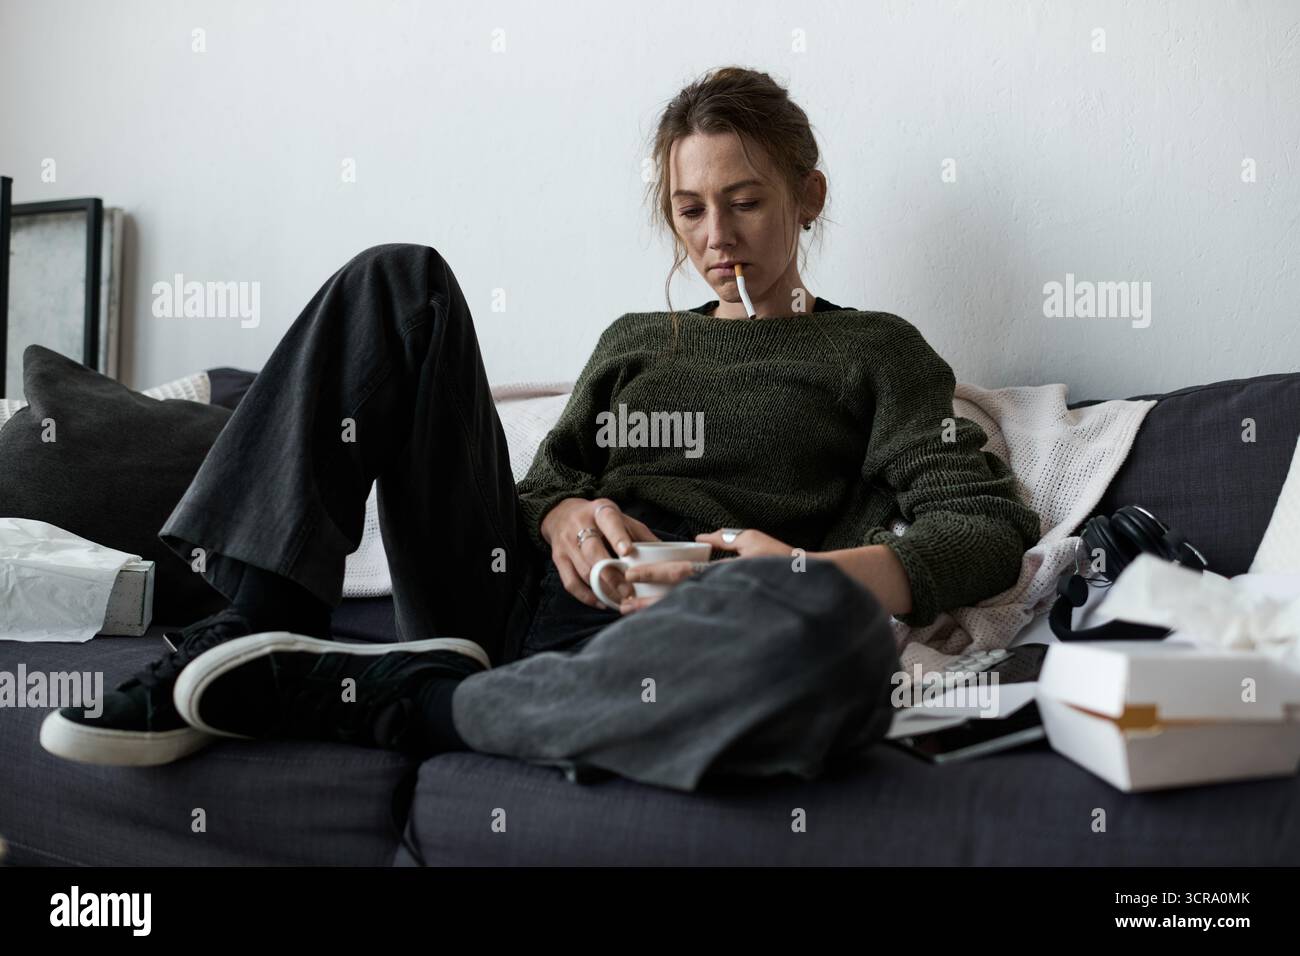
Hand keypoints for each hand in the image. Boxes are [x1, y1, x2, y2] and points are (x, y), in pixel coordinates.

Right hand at [540, 497, 660, 609]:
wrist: (561, 514)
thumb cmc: (598, 519)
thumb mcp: (620, 517)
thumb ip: (640, 534)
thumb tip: (666, 553)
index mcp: (600, 512)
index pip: (610, 523)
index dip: (618, 538)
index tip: (628, 552)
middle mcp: (580, 525)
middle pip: (594, 552)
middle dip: (612, 575)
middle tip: (628, 591)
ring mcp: (566, 543)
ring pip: (583, 571)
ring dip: (602, 589)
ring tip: (620, 600)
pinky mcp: (558, 559)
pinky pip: (571, 583)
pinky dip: (586, 596)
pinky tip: (602, 602)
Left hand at [617, 527, 794, 613]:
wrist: (814, 591)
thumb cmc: (784, 562)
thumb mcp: (753, 541)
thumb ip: (724, 540)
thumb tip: (700, 539)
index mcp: (723, 574)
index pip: (681, 574)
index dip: (654, 573)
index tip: (630, 574)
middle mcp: (721, 595)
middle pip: (675, 600)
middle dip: (647, 604)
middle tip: (621, 605)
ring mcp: (726, 611)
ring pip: (684, 615)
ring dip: (657, 617)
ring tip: (633, 617)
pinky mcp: (731, 623)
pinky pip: (700, 624)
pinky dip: (678, 625)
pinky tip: (661, 629)